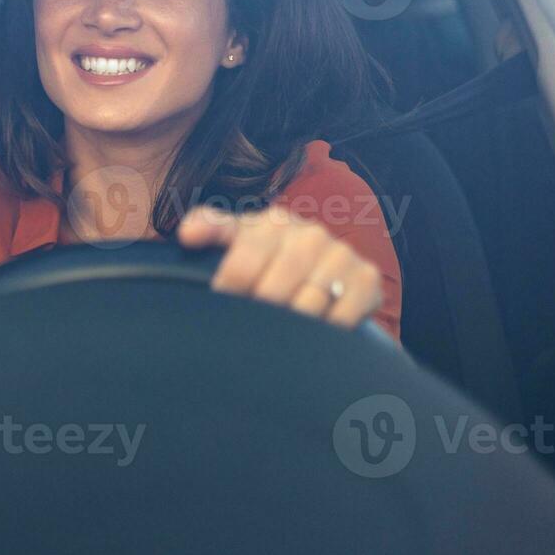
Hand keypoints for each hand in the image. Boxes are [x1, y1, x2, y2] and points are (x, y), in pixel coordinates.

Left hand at [176, 205, 383, 329]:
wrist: (321, 264)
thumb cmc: (267, 253)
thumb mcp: (237, 237)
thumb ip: (210, 228)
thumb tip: (187, 234)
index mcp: (272, 222)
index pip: (241, 265)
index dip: (227, 293)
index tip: (221, 306)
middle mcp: (310, 234)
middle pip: (272, 293)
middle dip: (257, 314)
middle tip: (250, 326)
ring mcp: (341, 255)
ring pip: (305, 308)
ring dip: (288, 328)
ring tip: (278, 332)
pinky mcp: (366, 280)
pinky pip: (340, 319)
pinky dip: (323, 331)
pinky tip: (311, 332)